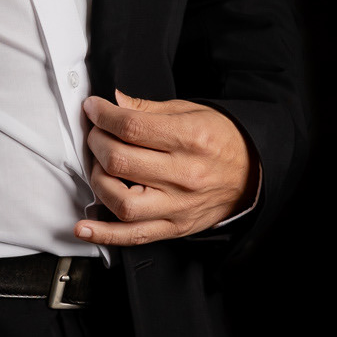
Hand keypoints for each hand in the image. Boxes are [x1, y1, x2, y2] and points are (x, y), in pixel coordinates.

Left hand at [75, 90, 254, 248]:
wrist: (252, 173)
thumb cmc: (222, 140)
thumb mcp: (191, 111)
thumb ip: (148, 109)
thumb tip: (115, 101)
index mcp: (190, 139)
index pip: (132, 127)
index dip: (103, 115)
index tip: (93, 108)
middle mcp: (184, 175)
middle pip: (120, 161)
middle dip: (97, 142)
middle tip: (96, 134)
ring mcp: (178, 205)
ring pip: (122, 202)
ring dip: (98, 181)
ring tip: (99, 166)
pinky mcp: (174, 227)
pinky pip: (134, 236)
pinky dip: (104, 234)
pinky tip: (84, 227)